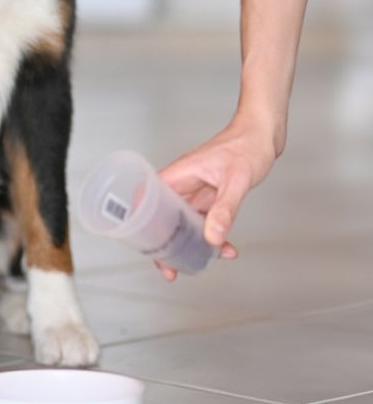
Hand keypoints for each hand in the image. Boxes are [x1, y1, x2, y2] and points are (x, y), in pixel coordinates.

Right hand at [155, 116, 277, 280]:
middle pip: (162, 217)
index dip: (140, 222)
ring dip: (192, 244)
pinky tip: (226, 247)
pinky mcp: (210, 196)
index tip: (144, 245)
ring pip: (184, 223)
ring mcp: (195, 191)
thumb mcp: (236, 180)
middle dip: (165, 245)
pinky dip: (212, 236)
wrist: (263, 134)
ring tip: (201, 263)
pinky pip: (204, 221)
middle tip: (170, 268)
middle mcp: (182, 184)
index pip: (147, 198)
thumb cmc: (246, 146)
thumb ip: (224, 210)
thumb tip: (213, 237)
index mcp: (178, 175)